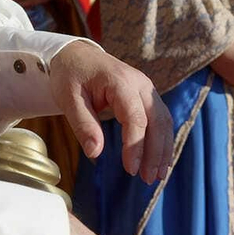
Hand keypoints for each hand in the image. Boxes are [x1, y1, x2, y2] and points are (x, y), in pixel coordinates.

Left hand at [50, 41, 173, 183]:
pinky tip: (159, 161)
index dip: (136, 146)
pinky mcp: (147, 97)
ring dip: (163, 149)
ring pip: (164, 121)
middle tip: (148, 179)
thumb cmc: (71, 75)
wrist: (77, 55)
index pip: (136, 118)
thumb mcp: (69, 99)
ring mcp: (147, 89)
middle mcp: (140, 84)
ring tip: (157, 176)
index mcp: (121, 82)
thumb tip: (95, 154)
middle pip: (157, 121)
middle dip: (155, 152)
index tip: (131, 169)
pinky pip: (161, 119)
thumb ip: (83, 125)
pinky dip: (163, 141)